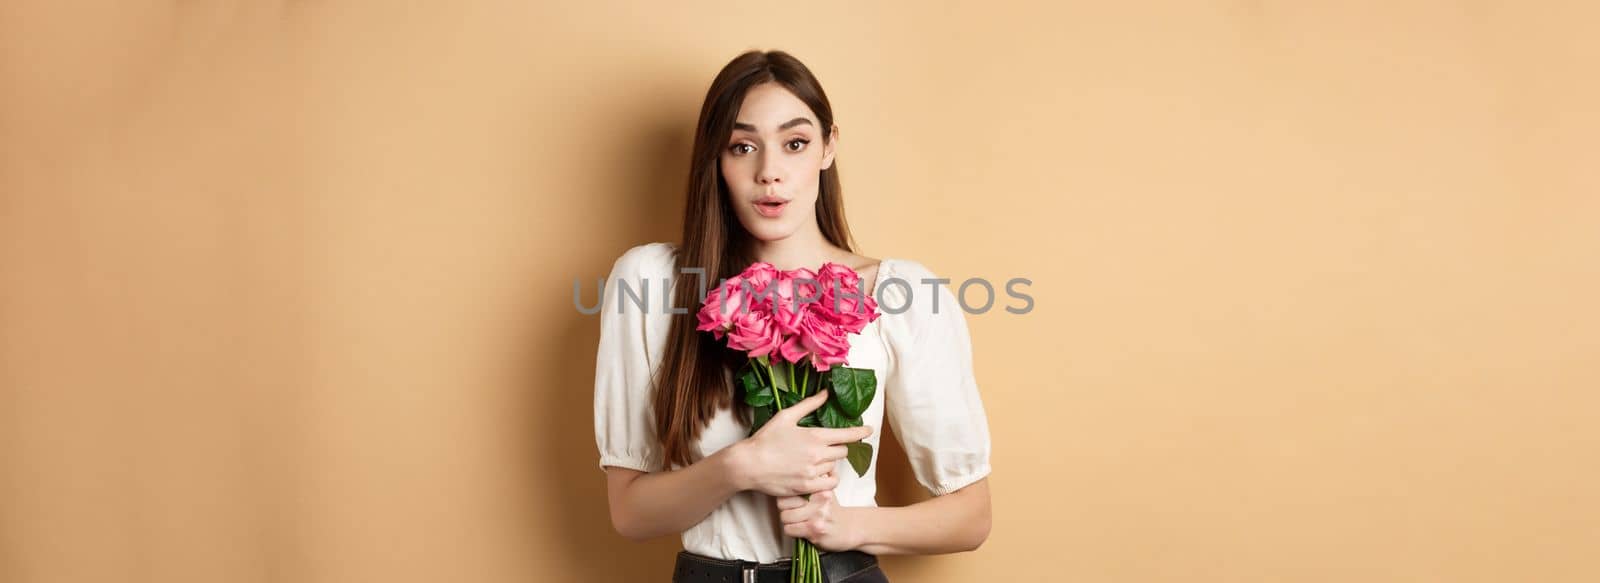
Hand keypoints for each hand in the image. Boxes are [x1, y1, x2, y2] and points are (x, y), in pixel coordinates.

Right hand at [731, 390, 873, 497]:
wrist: (749, 464)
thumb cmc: (766, 439)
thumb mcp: (786, 416)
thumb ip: (809, 405)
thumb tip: (826, 393)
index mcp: (815, 436)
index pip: (847, 435)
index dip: (861, 432)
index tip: (869, 430)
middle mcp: (817, 455)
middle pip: (843, 452)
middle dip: (838, 448)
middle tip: (826, 447)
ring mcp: (813, 473)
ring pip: (835, 468)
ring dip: (829, 464)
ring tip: (815, 461)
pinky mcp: (807, 487)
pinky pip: (829, 484)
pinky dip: (827, 480)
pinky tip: (817, 475)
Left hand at [777, 487, 861, 550]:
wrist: (850, 529)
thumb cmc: (833, 511)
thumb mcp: (827, 490)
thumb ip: (816, 479)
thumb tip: (800, 466)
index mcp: (820, 488)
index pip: (790, 488)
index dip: (786, 496)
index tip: (791, 500)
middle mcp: (819, 499)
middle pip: (783, 502)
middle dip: (785, 509)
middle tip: (792, 511)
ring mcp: (817, 515)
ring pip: (785, 517)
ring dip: (788, 522)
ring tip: (796, 521)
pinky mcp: (815, 530)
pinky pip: (789, 529)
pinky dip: (792, 531)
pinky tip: (800, 529)